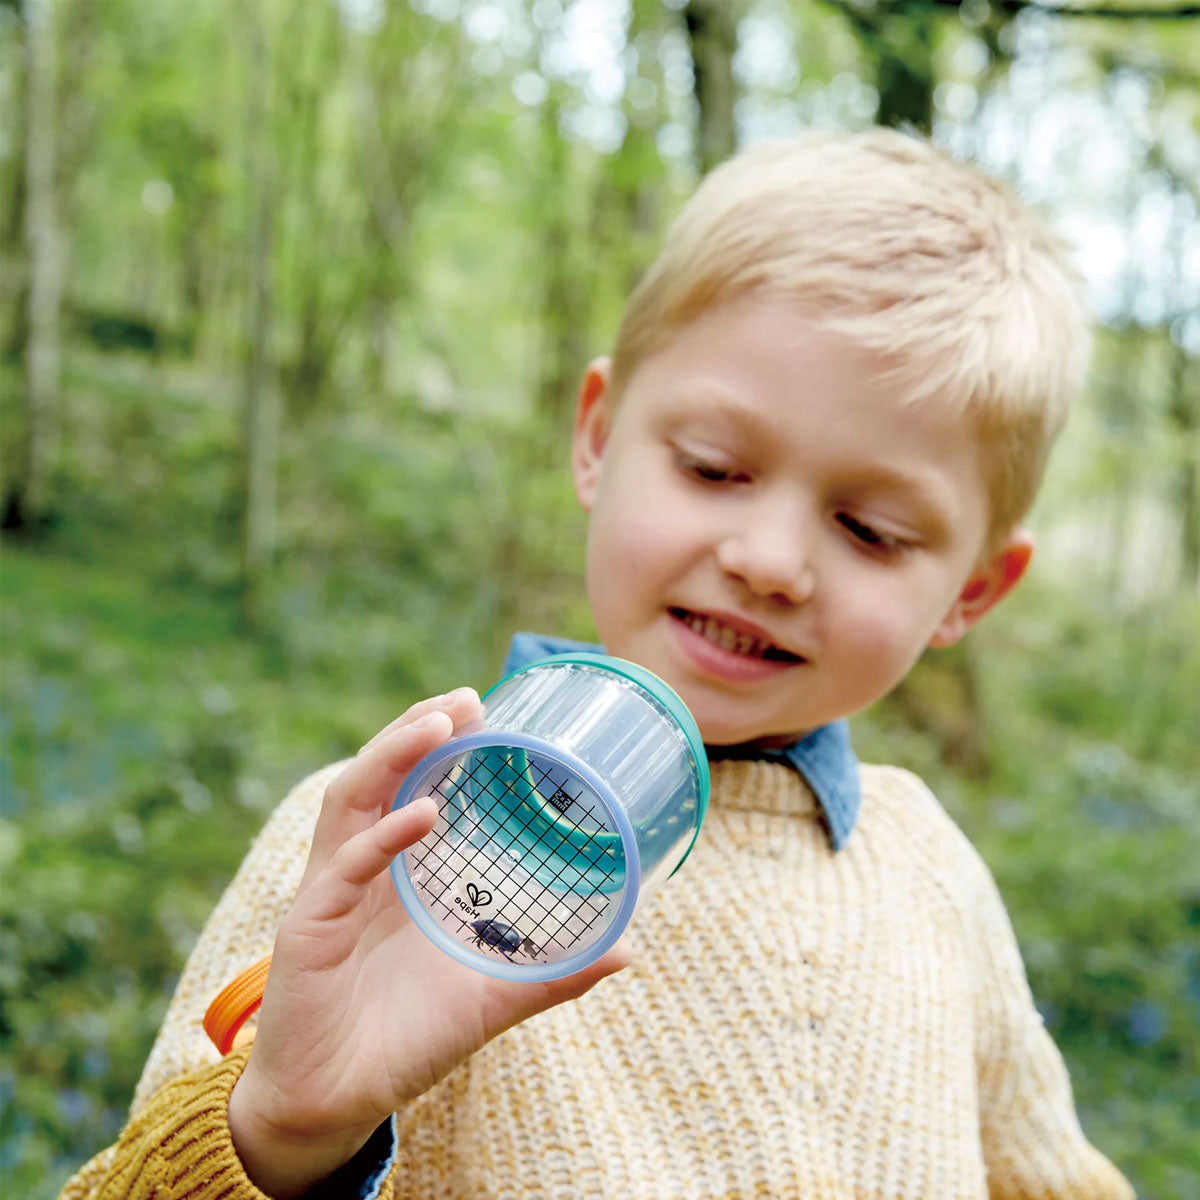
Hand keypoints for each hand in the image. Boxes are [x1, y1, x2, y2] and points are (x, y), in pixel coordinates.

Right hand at [227, 688, 629, 1196]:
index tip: (489, 710)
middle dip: (418, 728)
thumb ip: (554, 972)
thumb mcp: (493, 996)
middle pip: (380, 774)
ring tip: (441, 723)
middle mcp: (360, 867)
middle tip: (467, 698)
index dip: (443, 742)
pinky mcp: (310, 926)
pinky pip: (345, 868)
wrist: (335, 1102)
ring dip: (393, 754)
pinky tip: (424, 815)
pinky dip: (383, 837)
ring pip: (352, 799)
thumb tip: (628, 949)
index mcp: (397, 872)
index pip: (413, 784)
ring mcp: (331, 891)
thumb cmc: (407, 1039)